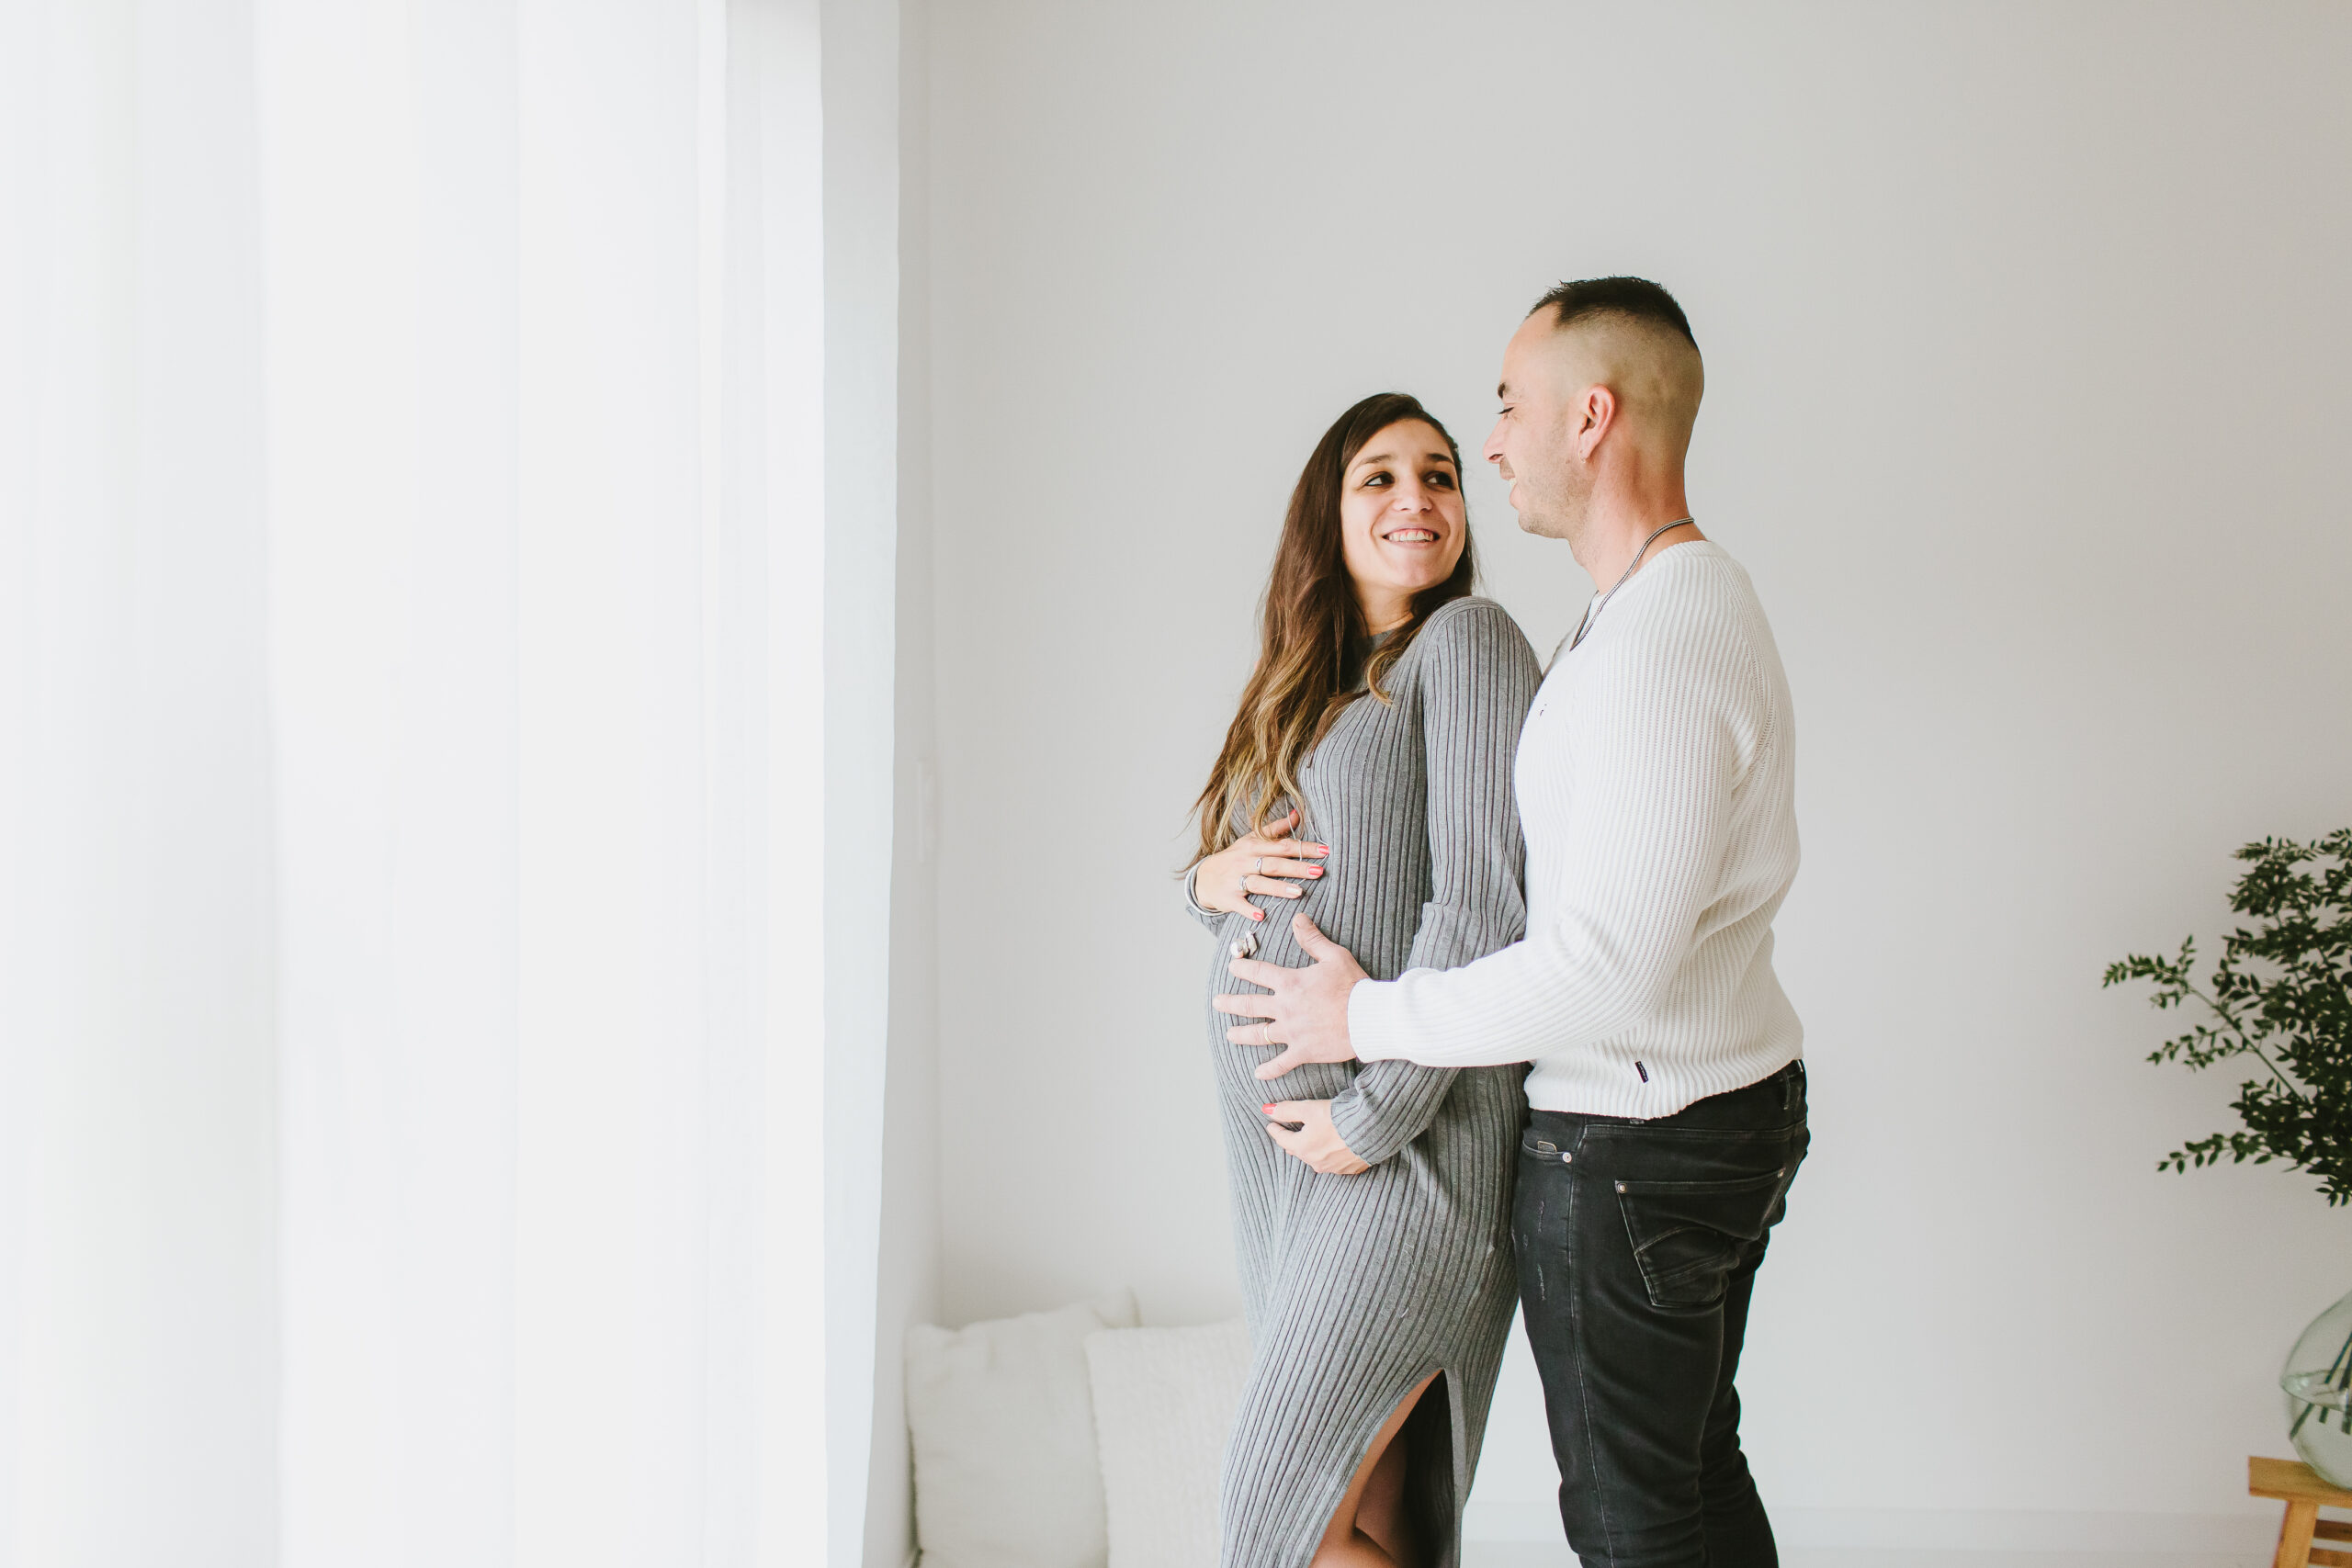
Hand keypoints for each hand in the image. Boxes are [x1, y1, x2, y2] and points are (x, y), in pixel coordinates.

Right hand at [1189, 809, 1328, 922]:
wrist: (1204, 878)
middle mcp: (1245, 861)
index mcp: (1254, 846)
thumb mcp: (1251, 840)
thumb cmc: (1234, 858)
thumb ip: (1275, 829)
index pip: (1283, 846)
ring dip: (1278, 888)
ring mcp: (1236, 880)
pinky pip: (1239, 904)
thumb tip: (1298, 814)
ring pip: (1259, 883)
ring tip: (1299, 892)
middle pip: (1274, 864)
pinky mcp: (1228, 898)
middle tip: (1319, 872)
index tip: (1325, 851)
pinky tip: (1262, 915)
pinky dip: (1249, 910)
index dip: (1304, 848)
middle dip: (1296, 868)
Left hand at [1213, 913, 1367, 1079]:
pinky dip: (1269, 1069)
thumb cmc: (1353, 985)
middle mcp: (1285, 1008)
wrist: (1368, 1017)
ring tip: (1229, 1035)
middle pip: (1249, 1005)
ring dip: (1241, 1035)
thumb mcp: (1334, 955)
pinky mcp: (1303, 1051)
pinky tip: (1258, 1073)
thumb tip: (1297, 918)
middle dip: (1230, 1003)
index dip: (1242, 969)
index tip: (1232, 967)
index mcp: (1290, 983)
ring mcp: (1292, 1031)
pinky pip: (1281, 1063)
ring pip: (1258, 1034)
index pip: (1258, 973)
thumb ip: (1312, 939)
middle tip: (1217, 1003)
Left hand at [1261, 1099, 1368, 1174]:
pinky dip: (1329, 1155)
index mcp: (1303, 1148)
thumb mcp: (1309, 1109)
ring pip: (1315, 1158)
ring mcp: (1333, 1168)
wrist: (1372, 1129)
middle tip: (1287, 1133)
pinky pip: (1333, 1163)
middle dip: (1291, 1142)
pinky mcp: (1350, 1168)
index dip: (1275, 1130)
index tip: (1271, 1125)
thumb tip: (1266, 1110)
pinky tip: (1332, 1148)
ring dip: (1310, 1150)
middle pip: (1298, 1151)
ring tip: (1309, 1141)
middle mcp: (1316, 1162)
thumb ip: (1287, 1110)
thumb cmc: (1338, 1118)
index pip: (1282, 1139)